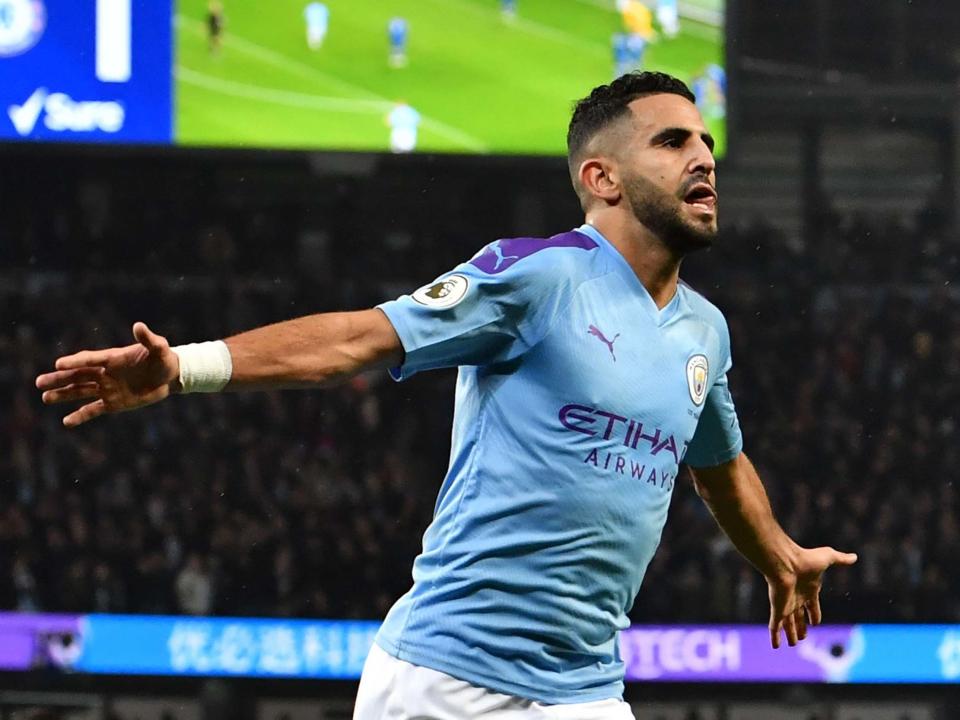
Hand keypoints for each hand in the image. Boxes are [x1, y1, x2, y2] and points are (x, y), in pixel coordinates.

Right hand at [36, 322, 179, 427]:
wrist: (171, 376)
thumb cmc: (164, 358)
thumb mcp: (159, 348)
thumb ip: (148, 339)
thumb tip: (139, 326)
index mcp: (112, 358)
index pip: (89, 359)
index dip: (75, 361)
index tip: (58, 364)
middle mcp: (106, 373)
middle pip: (78, 376)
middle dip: (59, 379)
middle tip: (38, 382)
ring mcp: (108, 388)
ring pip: (80, 392)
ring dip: (63, 395)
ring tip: (45, 397)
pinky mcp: (114, 403)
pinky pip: (93, 410)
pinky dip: (80, 416)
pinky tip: (66, 422)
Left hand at [767, 546, 856, 648]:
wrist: (785, 562)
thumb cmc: (805, 559)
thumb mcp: (828, 557)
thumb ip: (840, 559)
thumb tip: (854, 557)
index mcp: (808, 589)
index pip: (812, 604)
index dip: (814, 613)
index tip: (815, 622)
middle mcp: (796, 598)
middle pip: (799, 616)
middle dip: (801, 626)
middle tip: (802, 637)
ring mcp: (785, 604)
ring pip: (788, 623)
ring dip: (790, 634)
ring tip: (793, 644)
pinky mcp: (778, 609)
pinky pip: (775, 626)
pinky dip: (775, 636)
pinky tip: (775, 646)